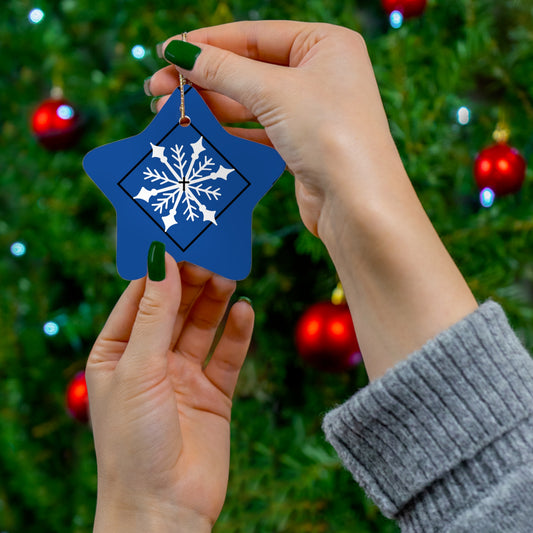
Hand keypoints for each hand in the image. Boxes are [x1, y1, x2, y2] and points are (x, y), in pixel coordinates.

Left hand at [86, 254, 253, 531]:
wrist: (165, 508)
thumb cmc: (133, 441)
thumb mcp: (138, 368)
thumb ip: (154, 313)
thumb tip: (160, 259)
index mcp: (117, 353)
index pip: (139, 298)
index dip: (158, 270)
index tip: (179, 240)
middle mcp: (150, 361)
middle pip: (174, 308)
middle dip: (191, 282)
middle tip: (212, 255)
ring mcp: (183, 376)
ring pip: (202, 326)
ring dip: (215, 302)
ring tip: (229, 277)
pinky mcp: (213, 393)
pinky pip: (227, 355)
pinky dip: (237, 333)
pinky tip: (245, 311)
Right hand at [148, 21, 397, 237]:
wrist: (358, 205)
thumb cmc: (330, 135)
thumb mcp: (274, 92)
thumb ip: (224, 70)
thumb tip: (179, 51)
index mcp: (325, 44)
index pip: (253, 35)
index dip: (206, 43)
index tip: (166, 52)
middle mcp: (320, 73)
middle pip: (248, 68)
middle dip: (202, 78)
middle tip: (157, 88)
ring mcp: (311, 110)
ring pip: (250, 100)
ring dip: (210, 105)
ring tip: (169, 111)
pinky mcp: (301, 144)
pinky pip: (257, 129)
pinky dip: (229, 130)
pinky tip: (200, 131)